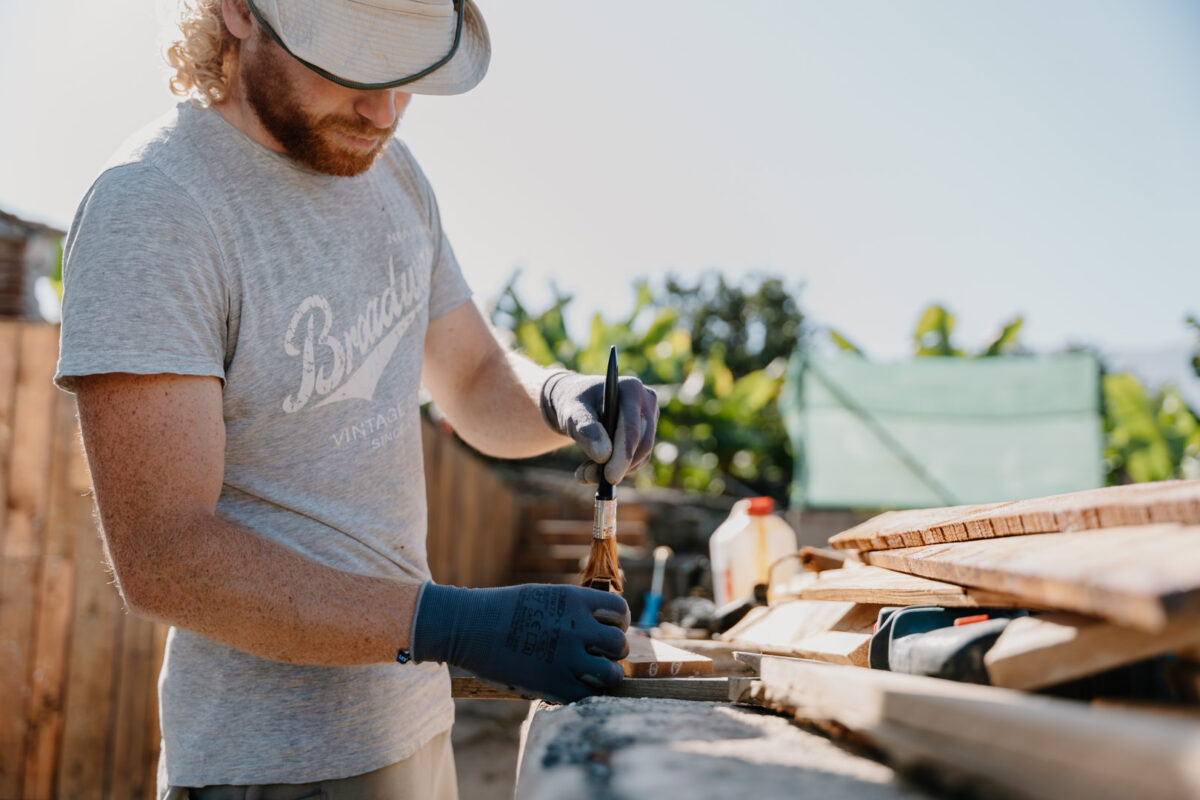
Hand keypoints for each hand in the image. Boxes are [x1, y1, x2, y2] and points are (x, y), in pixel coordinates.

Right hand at [411, 583, 629, 703]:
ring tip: (594, 674)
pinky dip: (585, 694)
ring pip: (611, 673)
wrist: (468, 626)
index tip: (609, 630)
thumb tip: (599, 625)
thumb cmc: (503, 610)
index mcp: (574, 600)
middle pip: (619, 644)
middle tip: (601, 655)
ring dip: (606, 675)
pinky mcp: (553, 684)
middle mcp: (576, 627)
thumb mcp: (544, 596)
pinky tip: (573, 687)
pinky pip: (587, 695)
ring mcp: (566, 657)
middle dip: (614, 651)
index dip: (619, 623)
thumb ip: (573, 609)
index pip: (620, 611)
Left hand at [539, 371, 658, 484]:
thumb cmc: (573, 404)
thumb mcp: (572, 414)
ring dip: (616, 470)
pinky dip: (619, 469)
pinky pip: (639, 459)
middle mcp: (647, 401)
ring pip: (642, 455)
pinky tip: (594, 468)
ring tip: (584, 472)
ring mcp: (651, 417)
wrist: (578, 403)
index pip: (632, 428)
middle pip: (642, 443)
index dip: (623, 455)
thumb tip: (603, 456)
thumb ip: (585, 430)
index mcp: (631, 389)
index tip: (609, 477)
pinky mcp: (648, 432)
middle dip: (618, 466)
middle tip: (588, 478)